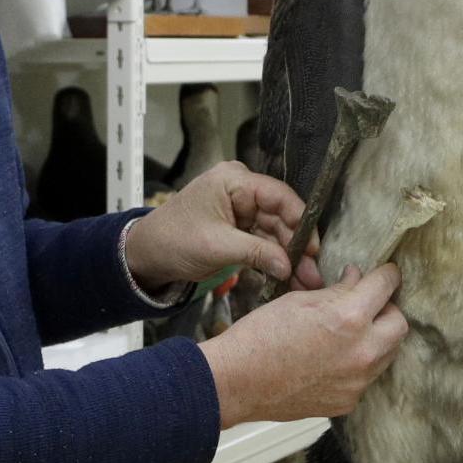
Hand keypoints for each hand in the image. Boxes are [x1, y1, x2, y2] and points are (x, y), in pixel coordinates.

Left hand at [122, 161, 323, 294]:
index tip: (314, 247)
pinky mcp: (240, 228)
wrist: (147, 255)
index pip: (278, 196)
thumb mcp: (217, 246)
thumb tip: (289, 265)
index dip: (300, 220)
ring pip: (275, 232)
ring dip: (290, 257)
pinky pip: (264, 242)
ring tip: (307, 282)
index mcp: (233, 181)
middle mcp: (241, 190)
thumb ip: (257, 253)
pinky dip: (276, 260)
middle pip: (281, 216)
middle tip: (314, 273)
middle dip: (297, 247)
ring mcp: (241, 209)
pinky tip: (291, 277)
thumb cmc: (173, 240)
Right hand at [200, 264, 407, 424]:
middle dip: (387, 309)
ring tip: (349, 332)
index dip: (387, 275)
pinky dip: (357, 364)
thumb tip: (357, 281)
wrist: (236, 383)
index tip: (385, 273)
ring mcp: (357, 382)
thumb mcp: (298, 300)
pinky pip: (366, 377)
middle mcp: (362, 352)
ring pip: (387, 353)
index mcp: (349, 319)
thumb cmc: (259, 338)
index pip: (386, 287)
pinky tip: (333, 358)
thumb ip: (336, 291)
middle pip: (399, 324)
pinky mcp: (347, 402)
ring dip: (376, 338)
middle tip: (369, 303)